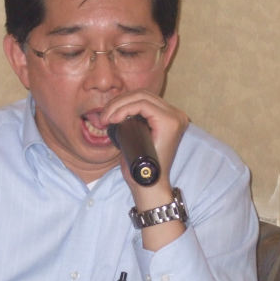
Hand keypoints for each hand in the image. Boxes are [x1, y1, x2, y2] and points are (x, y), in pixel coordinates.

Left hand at [100, 90, 188, 206]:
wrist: (148, 185)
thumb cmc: (139, 166)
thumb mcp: (135, 138)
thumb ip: (132, 122)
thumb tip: (114, 110)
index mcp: (170, 117)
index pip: (143, 98)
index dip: (122, 102)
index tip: (106, 116)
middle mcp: (176, 115)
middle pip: (142, 94)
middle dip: (118, 102)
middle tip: (103, 117)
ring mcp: (175, 117)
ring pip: (141, 97)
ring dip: (118, 105)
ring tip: (106, 118)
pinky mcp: (169, 121)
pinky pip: (143, 104)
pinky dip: (125, 108)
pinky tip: (114, 119)